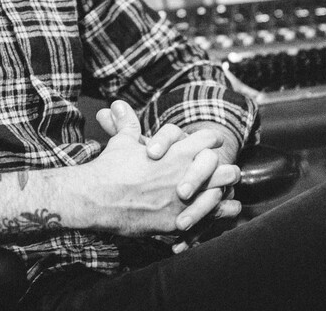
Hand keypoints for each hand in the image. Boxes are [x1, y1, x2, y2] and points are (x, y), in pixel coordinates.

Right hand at [85, 102, 238, 237]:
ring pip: (218, 195)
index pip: (207, 139)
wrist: (96, 199)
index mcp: (176, 152)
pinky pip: (204, 220)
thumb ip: (127, 123)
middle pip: (221, 168)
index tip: (213, 143)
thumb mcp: (122, 142)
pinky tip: (220, 217)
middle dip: (225, 170)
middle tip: (229, 171)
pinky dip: (215, 217)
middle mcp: (184, 174)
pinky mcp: (174, 221)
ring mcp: (182, 200)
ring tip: (229, 196)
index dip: (210, 140)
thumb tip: (118, 104)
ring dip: (223, 194)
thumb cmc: (109, 168)